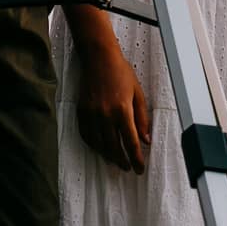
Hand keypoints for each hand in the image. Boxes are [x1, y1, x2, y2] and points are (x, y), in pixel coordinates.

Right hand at [75, 43, 151, 173]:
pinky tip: (99, 147)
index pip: (131, 142)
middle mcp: (105, 115)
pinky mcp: (81, 111)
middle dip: (122, 161)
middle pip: (114, 147)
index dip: (136, 159)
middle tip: (127, 167)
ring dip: (107, 155)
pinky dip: (93, 144)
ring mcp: (91, 113)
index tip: (139, 168)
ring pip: (99, 144)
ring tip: (115, 160)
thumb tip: (145, 139)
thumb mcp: (138, 93)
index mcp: (122, 110)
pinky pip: (86, 134)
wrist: (99, 57)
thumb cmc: (120, 72)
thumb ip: (141, 118)